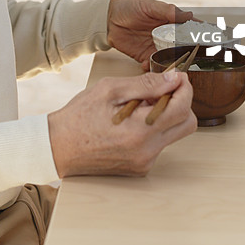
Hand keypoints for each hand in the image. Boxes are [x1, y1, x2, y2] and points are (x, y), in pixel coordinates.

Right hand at [47, 70, 196, 177]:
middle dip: (180, 102)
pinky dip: (153, 128)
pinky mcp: (139, 167)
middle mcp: (147, 151)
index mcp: (140, 131)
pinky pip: (159, 143)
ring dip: (165, 115)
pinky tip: (131, 120)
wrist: (57, 146)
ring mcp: (144, 162)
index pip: (182, 108)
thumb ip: (146, 84)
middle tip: (159, 90)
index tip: (177, 76)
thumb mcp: (110, 90)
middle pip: (187, 124)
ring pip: (173, 133)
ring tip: (137, 104)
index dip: (184, 87)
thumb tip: (174, 78)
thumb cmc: (79, 116)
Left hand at [107, 0, 193, 70]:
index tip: (212, 40)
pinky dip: (153, 68)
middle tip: (191, 58)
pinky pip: (154, 66)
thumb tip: (189, 15)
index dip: (201, 34)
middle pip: (183, 47)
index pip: (190, 28)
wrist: (108, 20)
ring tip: (171, 66)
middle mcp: (166, 36)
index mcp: (170, 21)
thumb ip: (168, 11)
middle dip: (189, 54)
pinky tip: (147, 64)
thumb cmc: (129, 8)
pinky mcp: (145, 57)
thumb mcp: (149, 6)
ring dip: (172, 64)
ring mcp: (157, 47)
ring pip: (171, 59)